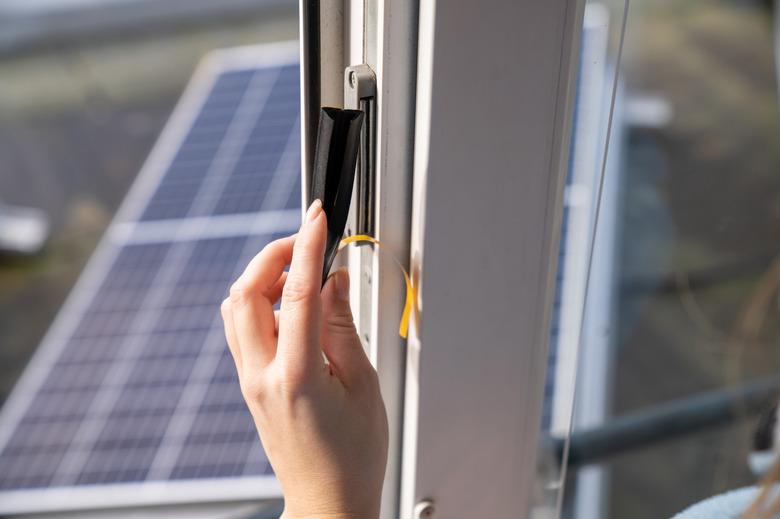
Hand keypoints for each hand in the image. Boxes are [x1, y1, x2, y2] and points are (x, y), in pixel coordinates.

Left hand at [220, 200, 388, 518]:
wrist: (327, 500)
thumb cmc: (353, 455)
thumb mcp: (363, 385)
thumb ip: (344, 327)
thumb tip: (333, 281)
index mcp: (297, 376)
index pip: (296, 294)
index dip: (307, 247)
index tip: (316, 217)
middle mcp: (262, 375)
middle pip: (246, 292)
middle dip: (272, 254)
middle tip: (307, 239)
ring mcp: (250, 381)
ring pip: (236, 308)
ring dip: (262, 277)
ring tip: (300, 268)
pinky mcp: (250, 384)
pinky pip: (242, 328)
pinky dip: (259, 301)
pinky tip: (290, 305)